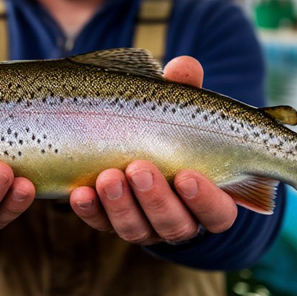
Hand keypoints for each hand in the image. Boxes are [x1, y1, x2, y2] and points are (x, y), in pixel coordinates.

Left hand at [69, 56, 237, 244]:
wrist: (135, 143)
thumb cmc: (172, 126)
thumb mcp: (181, 107)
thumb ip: (186, 90)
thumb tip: (184, 66)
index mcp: (209, 198)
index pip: (217, 212)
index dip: (206, 199)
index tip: (187, 175)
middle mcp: (179, 219)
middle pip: (173, 223)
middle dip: (155, 198)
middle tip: (138, 168)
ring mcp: (144, 224)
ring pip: (136, 228)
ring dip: (121, 205)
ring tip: (107, 176)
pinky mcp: (110, 221)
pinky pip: (100, 223)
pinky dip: (90, 210)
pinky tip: (79, 193)